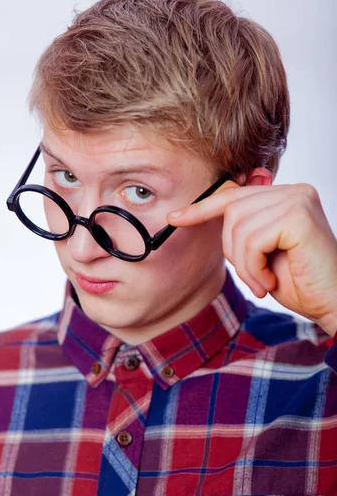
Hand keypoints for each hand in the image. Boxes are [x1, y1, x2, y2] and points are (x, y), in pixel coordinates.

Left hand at [167, 180, 336, 336]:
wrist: (332, 305)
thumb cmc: (299, 282)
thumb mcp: (261, 253)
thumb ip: (244, 229)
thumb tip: (210, 210)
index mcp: (284, 196)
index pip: (234, 194)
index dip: (202, 207)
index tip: (175, 217)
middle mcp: (293, 191)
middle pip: (231, 210)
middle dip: (232, 250)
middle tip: (254, 278)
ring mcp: (298, 199)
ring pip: (238, 227)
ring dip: (244, 265)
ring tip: (263, 283)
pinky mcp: (299, 216)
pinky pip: (252, 239)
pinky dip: (254, 267)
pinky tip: (270, 281)